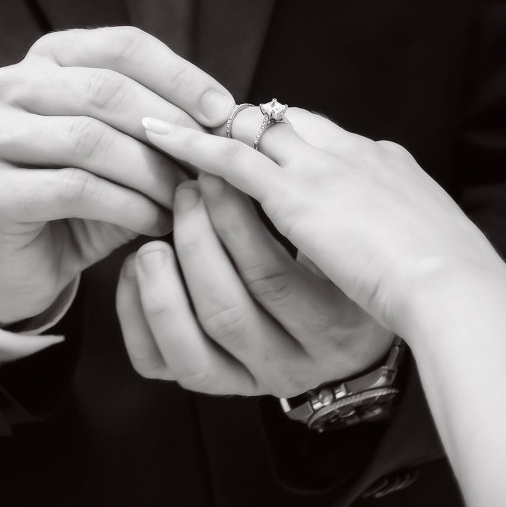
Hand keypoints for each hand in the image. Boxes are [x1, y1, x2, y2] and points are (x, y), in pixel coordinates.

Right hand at [0, 27, 235, 323]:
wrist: (28, 263)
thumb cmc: (87, 199)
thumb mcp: (131, 150)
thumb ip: (165, 125)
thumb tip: (229, 117)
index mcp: (50, 59)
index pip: (123, 46)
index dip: (179, 76)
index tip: (224, 111)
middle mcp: (11, 86)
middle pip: (106, 89)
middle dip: (170, 125)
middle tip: (212, 160)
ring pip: (90, 139)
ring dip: (152, 171)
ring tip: (187, 197)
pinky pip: (75, 189)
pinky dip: (128, 206)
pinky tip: (156, 223)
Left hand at [115, 176, 393, 396]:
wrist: (367, 334)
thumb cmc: (355, 266)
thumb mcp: (351, 232)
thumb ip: (315, 188)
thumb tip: (263, 121)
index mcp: (334, 325)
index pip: (272, 275)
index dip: (232, 217)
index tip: (214, 167)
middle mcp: (294, 363)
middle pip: (226, 308)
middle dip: (196, 238)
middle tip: (186, 188)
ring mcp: (251, 379)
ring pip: (192, 339)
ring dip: (165, 276)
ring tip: (157, 230)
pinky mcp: (215, 385)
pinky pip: (160, 361)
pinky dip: (138, 311)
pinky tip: (138, 268)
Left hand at [138, 108, 505, 336]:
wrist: (457, 286)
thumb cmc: (446, 274)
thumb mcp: (419, 236)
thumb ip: (389, 222)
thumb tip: (369, 224)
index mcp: (382, 162)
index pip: (321, 130)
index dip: (282, 134)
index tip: (254, 140)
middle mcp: (350, 152)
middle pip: (283, 122)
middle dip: (241, 127)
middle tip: (200, 131)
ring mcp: (323, 169)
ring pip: (252, 135)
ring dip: (211, 136)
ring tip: (173, 143)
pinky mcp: (297, 194)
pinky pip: (232, 161)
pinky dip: (196, 146)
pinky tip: (166, 142)